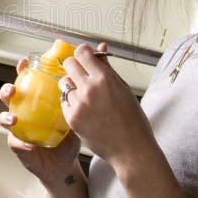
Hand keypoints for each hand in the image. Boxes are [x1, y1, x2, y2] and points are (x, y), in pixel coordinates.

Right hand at [0, 59, 81, 181]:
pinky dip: (20, 142)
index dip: (22, 71)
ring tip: (14, 119)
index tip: (24, 63)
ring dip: (6, 116)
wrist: (66, 163)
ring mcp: (19, 129)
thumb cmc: (69, 136)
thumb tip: (102, 54)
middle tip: (13, 90)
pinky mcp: (19, 146)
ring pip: (4, 117)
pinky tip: (28, 144)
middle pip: (9, 95)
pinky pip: (15, 142)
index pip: (26, 81)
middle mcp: (24, 112)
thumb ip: (85, 89)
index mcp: (36, 100)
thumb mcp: (78, 111)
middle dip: (7, 90)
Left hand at [60, 43, 153, 164]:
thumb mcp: (123, 88)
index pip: (81, 52)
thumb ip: (107, 67)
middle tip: (83, 76)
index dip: (83, 53)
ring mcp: (78, 104)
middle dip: (75, 67)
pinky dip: (71, 103)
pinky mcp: (71, 118)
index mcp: (104, 78)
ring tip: (86, 97)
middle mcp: (89, 89)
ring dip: (72, 86)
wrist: (131, 149)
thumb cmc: (133, 120)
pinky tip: (84, 110)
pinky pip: (64, 102)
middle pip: (68, 64)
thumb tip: (100, 48)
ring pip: (64, 83)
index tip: (85, 58)